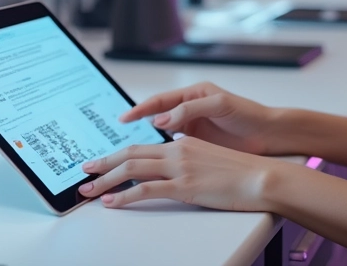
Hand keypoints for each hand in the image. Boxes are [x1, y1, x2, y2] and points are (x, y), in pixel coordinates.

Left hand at [79, 136, 288, 210]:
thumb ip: (190, 160)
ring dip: (106, 180)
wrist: (261, 177)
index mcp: (183, 143)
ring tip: (89, 190)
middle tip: (85, 171)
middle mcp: (177, 151)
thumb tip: (176, 167)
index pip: (142, 147)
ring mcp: (179, 168)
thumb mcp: (211, 159)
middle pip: (131, 154)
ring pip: (132, 169)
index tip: (103, 162)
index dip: (119, 155)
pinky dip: (125, 196)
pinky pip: (146, 189)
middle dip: (104, 163)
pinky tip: (113, 202)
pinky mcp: (184, 186)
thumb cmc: (242, 172)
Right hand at [120, 82, 280, 154]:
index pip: (159, 101)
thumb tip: (160, 120)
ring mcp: (193, 127)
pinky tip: (151, 163)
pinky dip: (161, 152)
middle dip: (136, 125)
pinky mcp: (198, 144)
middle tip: (119, 136)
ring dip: (146, 141)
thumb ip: (190, 109)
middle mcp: (190, 109)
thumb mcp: (220, 105)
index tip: (124, 119)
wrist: (270, 134)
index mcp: (193, 94)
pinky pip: (173, 146)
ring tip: (128, 152)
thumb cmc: (249, 114)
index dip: (140, 109)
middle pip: (155, 116)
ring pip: (161, 133)